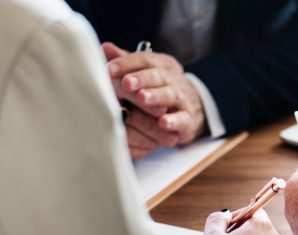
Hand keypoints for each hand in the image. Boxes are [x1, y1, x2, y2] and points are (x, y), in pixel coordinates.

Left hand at [102, 42, 206, 158]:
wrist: (193, 110)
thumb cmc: (162, 89)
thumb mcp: (146, 73)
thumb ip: (126, 63)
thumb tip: (105, 48)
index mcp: (163, 64)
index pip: (145, 59)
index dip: (127, 63)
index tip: (109, 69)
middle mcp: (174, 79)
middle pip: (158, 75)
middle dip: (141, 78)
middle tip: (126, 83)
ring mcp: (183, 98)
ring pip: (170, 94)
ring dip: (156, 96)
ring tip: (142, 98)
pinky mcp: (188, 119)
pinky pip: (182, 119)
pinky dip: (173, 121)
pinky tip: (163, 123)